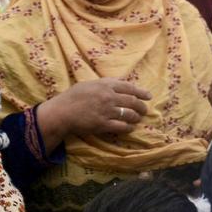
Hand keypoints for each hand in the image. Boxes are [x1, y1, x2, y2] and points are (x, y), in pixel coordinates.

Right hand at [37, 78, 151, 147]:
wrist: (62, 111)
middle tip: (144, 110)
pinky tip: (130, 128)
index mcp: (106, 85)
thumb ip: (106, 84)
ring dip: (136, 117)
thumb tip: (120, 84)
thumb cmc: (73, 96)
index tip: (148, 96)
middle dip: (141, 106)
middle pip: (133, 102)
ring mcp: (107, 111)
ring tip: (137, 119)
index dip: (141, 92)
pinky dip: (129, 128)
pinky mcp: (104, 125)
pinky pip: (122, 127)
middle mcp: (109, 97)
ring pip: (130, 115)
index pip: (129, 88)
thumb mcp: (90, 83)